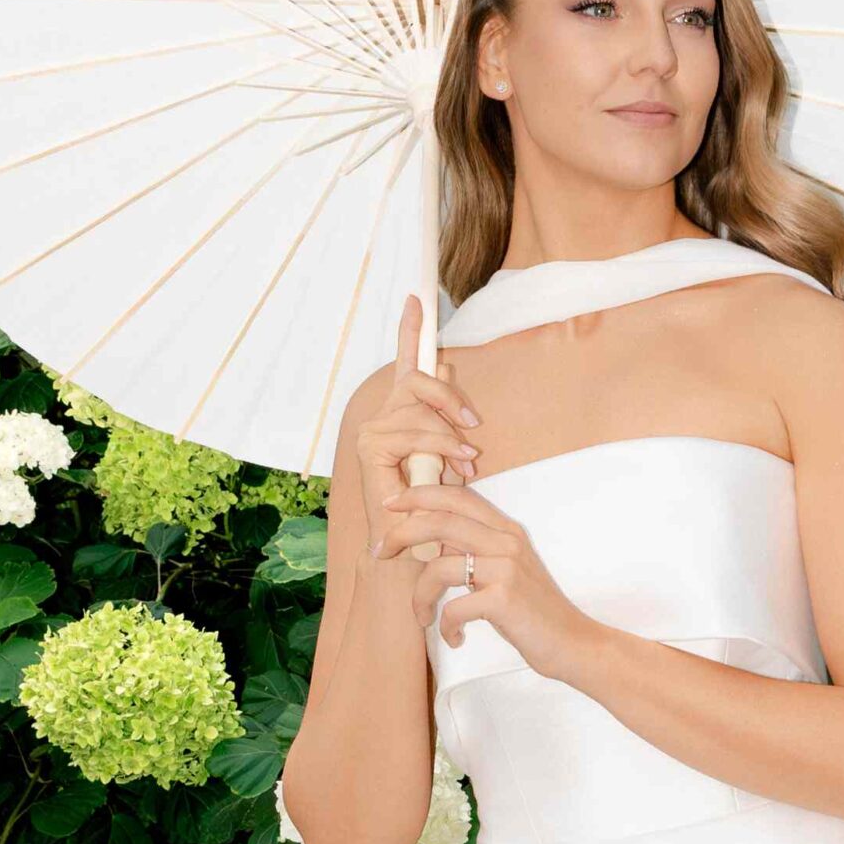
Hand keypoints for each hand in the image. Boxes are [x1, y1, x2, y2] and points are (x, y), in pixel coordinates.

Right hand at [349, 291, 481, 550]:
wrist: (414, 547)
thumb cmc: (436, 506)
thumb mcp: (452, 454)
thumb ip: (448, 415)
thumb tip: (451, 365)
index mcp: (403, 414)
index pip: (408, 363)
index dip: (411, 329)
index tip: (417, 296)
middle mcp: (383, 417)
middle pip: (418, 379)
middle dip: (448, 396)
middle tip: (473, 426)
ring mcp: (373, 431)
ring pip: (419, 409)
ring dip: (449, 436)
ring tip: (467, 465)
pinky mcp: (370, 446)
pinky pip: (413, 431)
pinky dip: (439, 446)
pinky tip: (456, 465)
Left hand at [372, 480, 604, 677]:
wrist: (574, 642)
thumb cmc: (534, 611)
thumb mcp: (507, 569)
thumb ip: (476, 549)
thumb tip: (432, 540)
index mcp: (506, 531)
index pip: (458, 497)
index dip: (420, 495)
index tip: (391, 506)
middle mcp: (506, 542)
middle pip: (441, 521)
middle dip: (402, 533)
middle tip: (381, 552)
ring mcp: (506, 569)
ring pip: (439, 566)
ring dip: (419, 595)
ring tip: (422, 616)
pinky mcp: (504, 599)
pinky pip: (453, 606)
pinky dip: (445, 625)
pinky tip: (455, 637)